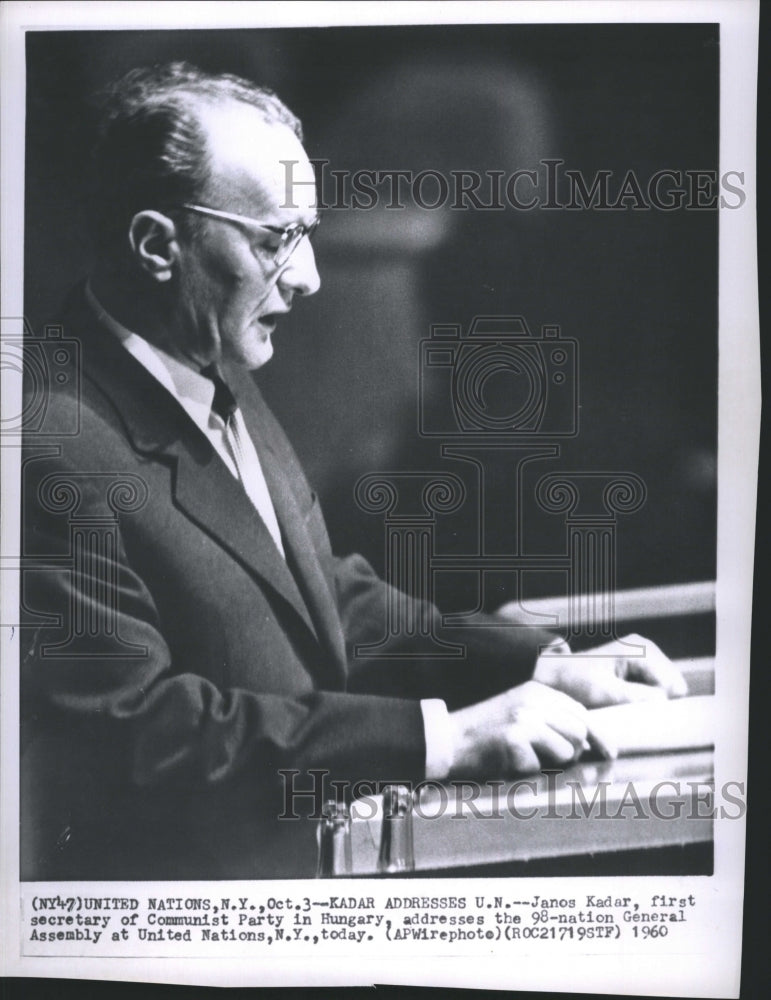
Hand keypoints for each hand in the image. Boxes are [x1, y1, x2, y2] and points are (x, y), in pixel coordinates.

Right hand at [448, 680, 589, 776]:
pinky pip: (540, 768)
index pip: (582, 713)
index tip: (607, 752)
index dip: (598, 736)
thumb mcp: (520, 711)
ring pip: (566, 752)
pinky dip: (526, 772)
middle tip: (550, 759)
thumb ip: (552, 718)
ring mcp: (523, 719)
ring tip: (524, 757)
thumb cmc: (486, 732)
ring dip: (550, 764)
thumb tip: (592, 741)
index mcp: (537, 691)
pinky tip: (507, 762)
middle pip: (580, 732)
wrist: (448, 739)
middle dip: (574, 752)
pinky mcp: (514, 741)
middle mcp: (533, 701)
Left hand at [533, 633, 687, 708]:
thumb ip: (635, 697)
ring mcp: (644, 659)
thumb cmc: (575, 681)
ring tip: (630, 711)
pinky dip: (647, 702)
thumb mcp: (604, 691)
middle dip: (660, 704)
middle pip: (673, 687)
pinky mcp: (640, 670)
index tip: (646, 718)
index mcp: (640, 650)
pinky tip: (630, 707)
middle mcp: (646, 650)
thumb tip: (664, 702)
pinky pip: (656, 691)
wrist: (555, 675)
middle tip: (637, 716)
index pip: (672, 686)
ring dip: (653, 704)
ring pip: (666, 691)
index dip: (663, 706)